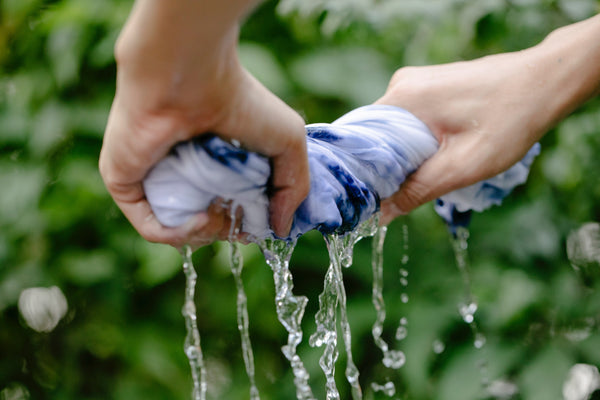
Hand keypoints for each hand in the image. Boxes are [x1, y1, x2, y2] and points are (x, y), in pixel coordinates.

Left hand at [99, 1, 308, 247]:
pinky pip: (152, 227)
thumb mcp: (289, 144)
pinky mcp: (126, 183)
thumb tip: (281, 231)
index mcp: (215, 163)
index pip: (229, 209)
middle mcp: (183, 172)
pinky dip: (180, 234)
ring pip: (178, 230)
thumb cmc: (241, 102)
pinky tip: (202, 219)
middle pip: (206, 224)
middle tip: (238, 211)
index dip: (248, 224)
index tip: (263, 220)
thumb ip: (293, 189)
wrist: (190, 76)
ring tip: (219, 212)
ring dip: (208, 234)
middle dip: (229, 230)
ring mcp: (153, 179)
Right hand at [376, 15, 599, 224]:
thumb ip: (418, 190)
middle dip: (388, 166)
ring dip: (405, 154)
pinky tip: (439, 152)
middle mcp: (402, 84)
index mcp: (402, 98)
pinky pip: (409, 119)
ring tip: (430, 170)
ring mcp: (416, 82)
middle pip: (376, 136)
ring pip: (393, 129)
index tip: (371, 198)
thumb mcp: (462, 166)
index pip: (361, 141)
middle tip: (405, 192)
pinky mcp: (430, 85)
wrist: (546, 81)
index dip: (364, 173)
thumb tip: (380, 216)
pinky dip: (417, 140)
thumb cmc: (510, 121)